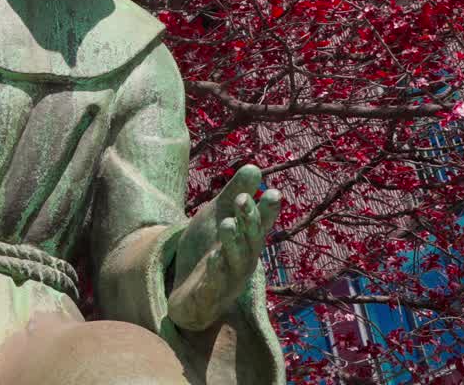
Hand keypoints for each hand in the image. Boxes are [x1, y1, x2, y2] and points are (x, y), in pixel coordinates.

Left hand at [167, 164, 281, 331]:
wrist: (190, 297)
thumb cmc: (208, 252)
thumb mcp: (216, 218)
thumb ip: (234, 194)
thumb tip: (254, 167)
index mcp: (246, 242)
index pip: (260, 224)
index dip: (267, 211)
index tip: (274, 192)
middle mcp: (242, 261)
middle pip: (250, 241)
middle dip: (249, 221)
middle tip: (243, 200)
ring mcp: (227, 280)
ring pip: (234, 262)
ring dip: (232, 243)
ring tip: (227, 223)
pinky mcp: (208, 296)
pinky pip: (213, 285)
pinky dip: (215, 273)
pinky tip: (213, 259)